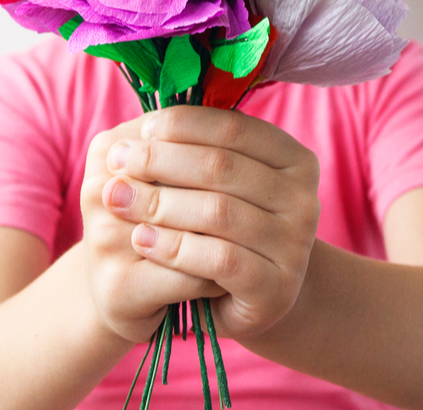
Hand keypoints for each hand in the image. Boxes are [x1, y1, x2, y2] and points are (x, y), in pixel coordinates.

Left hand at [101, 106, 320, 338]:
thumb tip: (139, 134)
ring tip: (118, 200)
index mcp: (294, 159)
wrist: (248, 298)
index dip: (183, 125)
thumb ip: (192, 151)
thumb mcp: (216, 184)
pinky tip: (141, 239)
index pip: (233, 128)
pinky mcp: (276, 288)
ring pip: (219, 212)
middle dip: (161, 161)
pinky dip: (174, 246)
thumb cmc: (223, 229)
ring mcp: (295, 246)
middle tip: (118, 161)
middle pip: (222, 167)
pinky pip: (219, 259)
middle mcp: (305, 199)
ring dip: (160, 203)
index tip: (141, 130)